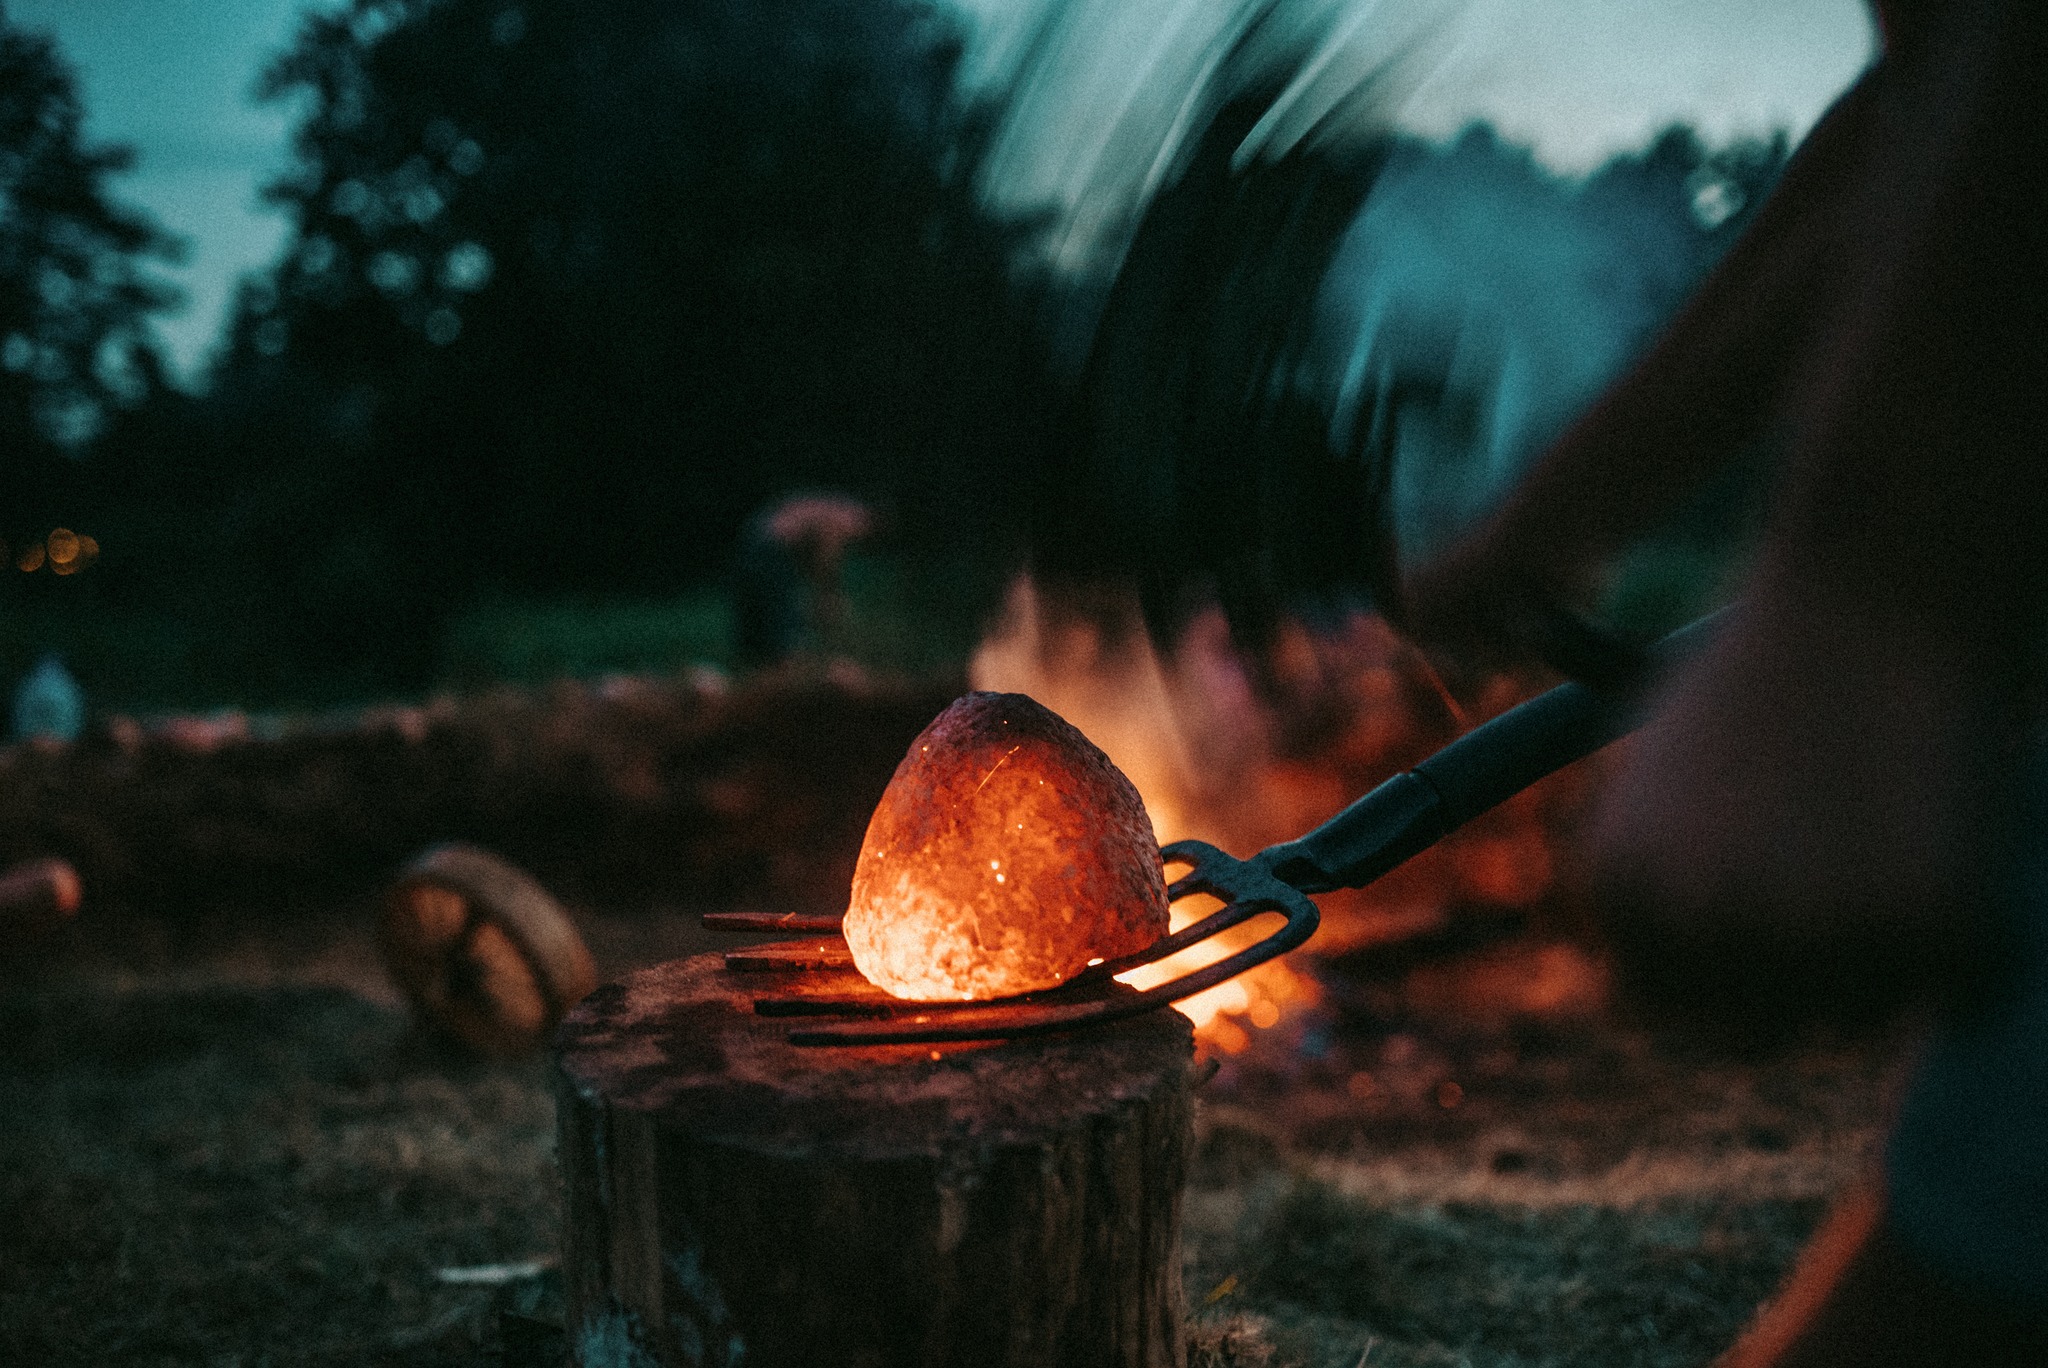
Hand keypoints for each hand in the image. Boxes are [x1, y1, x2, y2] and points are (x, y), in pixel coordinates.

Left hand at [1588, 566, 2013, 1044]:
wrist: (1877, 587)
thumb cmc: (1760, 677)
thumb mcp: (1650, 787)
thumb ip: (1650, 895)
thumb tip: (1643, 1005)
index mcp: (1623, 891)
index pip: (1662, 1006)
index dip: (1718, 967)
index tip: (1761, 900)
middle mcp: (1704, 926)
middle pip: (1759, 1035)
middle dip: (1799, 979)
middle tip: (1839, 873)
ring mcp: (1821, 934)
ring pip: (1863, 1021)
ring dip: (1887, 958)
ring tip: (1892, 830)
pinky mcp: (1939, 928)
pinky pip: (1965, 996)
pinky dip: (1977, 942)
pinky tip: (1957, 840)